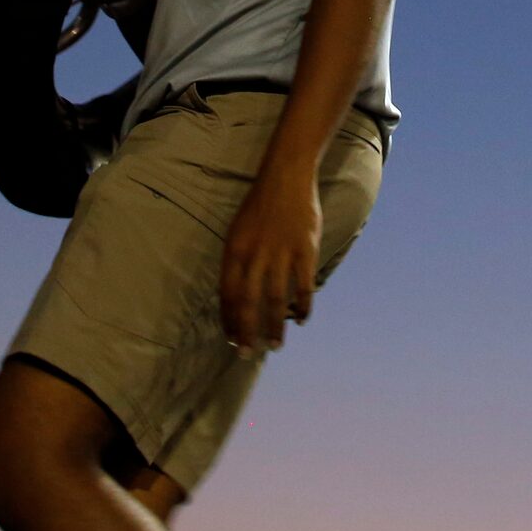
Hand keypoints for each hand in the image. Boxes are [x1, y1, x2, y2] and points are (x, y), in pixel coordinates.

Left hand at [218, 165, 321, 354]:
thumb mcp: (238, 231)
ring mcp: (281, 253)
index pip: (227, 293)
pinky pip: (304, 286)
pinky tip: (301, 320)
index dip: (228, 319)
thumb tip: (235, 294)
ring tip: (274, 346)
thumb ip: (237, 262)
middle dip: (247, 331)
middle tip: (247, 354)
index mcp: (234, 250)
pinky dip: (303, 307)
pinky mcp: (304, 250)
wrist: (285, 176)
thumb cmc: (260, 206)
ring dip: (274, 326)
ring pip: (276, 300)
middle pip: (248, 302)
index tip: (231, 338)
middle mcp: (255, 254)